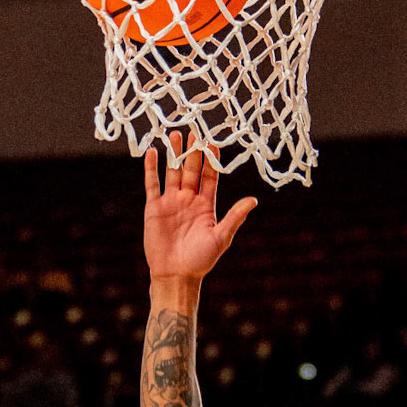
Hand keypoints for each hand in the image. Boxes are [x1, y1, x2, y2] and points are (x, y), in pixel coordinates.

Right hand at [144, 134, 255, 286]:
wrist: (176, 275)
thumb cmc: (201, 260)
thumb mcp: (221, 237)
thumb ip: (235, 216)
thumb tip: (254, 200)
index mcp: (206, 205)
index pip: (210, 176)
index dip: (211, 160)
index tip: (212, 142)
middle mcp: (189, 200)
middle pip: (191, 170)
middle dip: (192, 151)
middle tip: (193, 131)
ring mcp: (171, 202)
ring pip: (172, 172)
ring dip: (174, 154)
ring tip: (175, 134)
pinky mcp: (154, 208)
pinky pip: (152, 184)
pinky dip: (152, 169)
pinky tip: (153, 153)